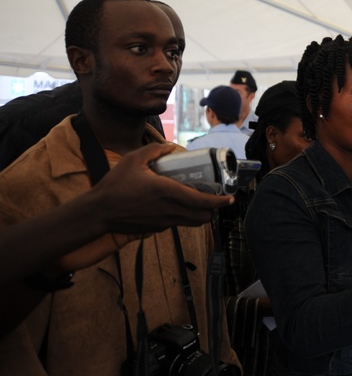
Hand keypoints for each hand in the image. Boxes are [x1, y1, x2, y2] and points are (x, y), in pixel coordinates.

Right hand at [56, 143, 233, 271]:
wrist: (98, 212)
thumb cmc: (115, 185)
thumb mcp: (133, 160)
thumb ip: (154, 150)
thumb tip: (171, 147)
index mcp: (167, 192)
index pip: (202, 202)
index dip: (220, 202)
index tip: (230, 198)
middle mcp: (169, 210)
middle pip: (203, 216)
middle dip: (213, 209)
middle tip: (215, 197)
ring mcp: (163, 222)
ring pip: (192, 223)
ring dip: (200, 214)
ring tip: (200, 202)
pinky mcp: (156, 229)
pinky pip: (177, 224)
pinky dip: (184, 217)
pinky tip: (178, 206)